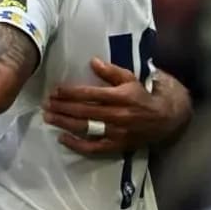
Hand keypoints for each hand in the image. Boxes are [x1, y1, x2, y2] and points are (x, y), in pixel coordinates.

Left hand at [47, 58, 189, 155]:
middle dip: (62, 107)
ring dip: (64, 122)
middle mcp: (116, 114)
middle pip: (83, 111)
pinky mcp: (115, 145)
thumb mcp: (130, 79)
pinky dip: (76, 144)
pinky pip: (93, 147)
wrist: (164, 119)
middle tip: (46, 104)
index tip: (55, 90)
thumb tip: (92, 62)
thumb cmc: (142, 96)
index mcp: (120, 96)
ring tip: (48, 117)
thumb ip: (110, 72)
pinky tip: (62, 138)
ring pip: (85, 128)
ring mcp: (115, 132)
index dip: (70, 92)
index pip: (90, 94)